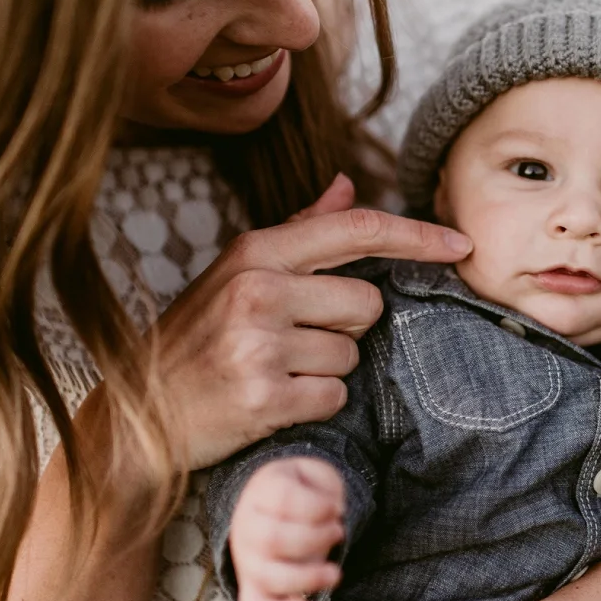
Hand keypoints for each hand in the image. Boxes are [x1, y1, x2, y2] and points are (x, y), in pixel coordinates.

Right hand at [152, 173, 471, 468]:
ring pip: (351, 354)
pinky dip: (313, 405)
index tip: (461, 242)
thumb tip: (347, 184)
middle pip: (367, 302)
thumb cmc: (198, 339)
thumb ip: (299, 231)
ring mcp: (258, 344)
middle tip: (291, 341)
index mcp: (255, 253)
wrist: (139, 417)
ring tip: (274, 371)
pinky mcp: (264, 397)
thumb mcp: (237, 273)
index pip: (355, 229)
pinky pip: (334, 396)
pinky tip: (271, 401)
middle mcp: (258, 290)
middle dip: (345, 327)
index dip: (416, 235)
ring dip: (325, 370)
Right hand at [230, 457, 346, 600]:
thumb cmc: (302, 489)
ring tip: (335, 573)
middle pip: (273, 539)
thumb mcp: (315, 473)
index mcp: (262, 490)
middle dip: (315, 539)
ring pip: (268, 576)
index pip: (283, 498)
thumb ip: (324, 486)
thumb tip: (333, 511)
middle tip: (339, 532)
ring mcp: (247, 558)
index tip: (337, 507)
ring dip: (307, 577)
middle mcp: (247, 525)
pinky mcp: (252, 585)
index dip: (317, 506)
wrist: (273, 506)